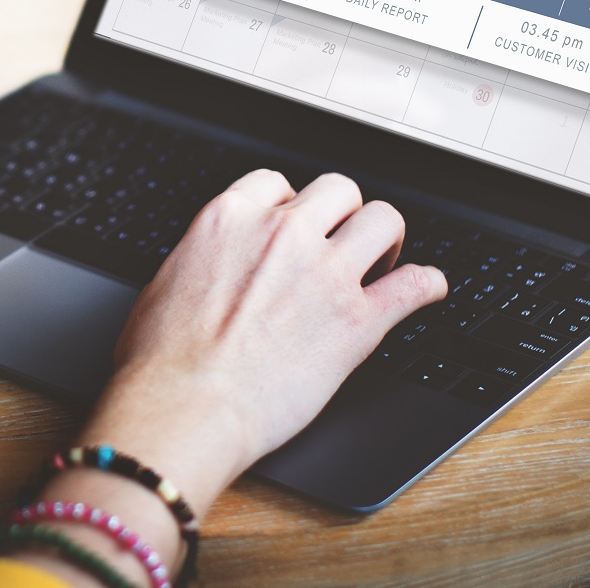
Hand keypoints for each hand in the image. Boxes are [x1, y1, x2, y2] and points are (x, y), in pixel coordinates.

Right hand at [81, 171, 446, 516]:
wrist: (185, 406)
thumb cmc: (161, 359)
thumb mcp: (165, 281)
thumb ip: (203, 257)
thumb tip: (212, 265)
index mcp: (230, 218)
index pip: (277, 182)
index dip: (289, 204)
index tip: (293, 225)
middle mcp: (283, 233)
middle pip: (338, 189)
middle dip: (342, 214)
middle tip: (339, 243)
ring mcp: (325, 273)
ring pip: (383, 220)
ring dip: (386, 239)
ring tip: (381, 261)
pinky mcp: (358, 320)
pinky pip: (415, 285)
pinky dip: (427, 285)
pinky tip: (426, 289)